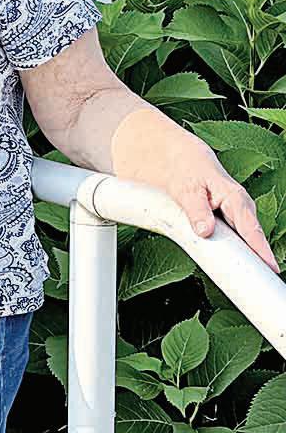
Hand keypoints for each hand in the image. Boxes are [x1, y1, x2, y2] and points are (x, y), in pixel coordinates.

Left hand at [137, 132, 278, 271]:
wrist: (163, 151)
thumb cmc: (182, 163)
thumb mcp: (186, 186)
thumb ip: (195, 209)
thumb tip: (206, 232)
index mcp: (234, 198)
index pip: (251, 230)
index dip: (260, 250)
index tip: (269, 269)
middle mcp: (233, 208)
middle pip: (248, 239)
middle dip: (255, 260)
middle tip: (261, 281)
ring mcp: (222, 215)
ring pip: (234, 240)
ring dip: (237, 257)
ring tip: (244, 280)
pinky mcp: (208, 219)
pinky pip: (219, 238)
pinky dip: (221, 251)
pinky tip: (221, 264)